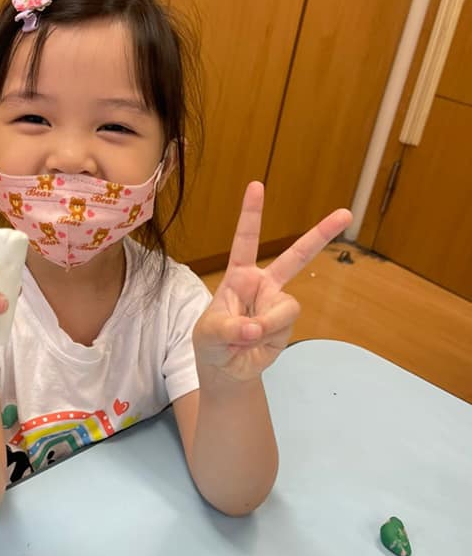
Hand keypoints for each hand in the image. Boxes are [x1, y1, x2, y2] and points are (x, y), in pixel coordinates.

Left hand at [193, 181, 352, 384]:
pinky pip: (284, 327)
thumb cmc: (212, 343)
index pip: (245, 240)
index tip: (257, 185)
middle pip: (297, 257)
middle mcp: (264, 285)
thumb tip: (255, 328)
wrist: (226, 370)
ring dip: (267, 324)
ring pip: (287, 307)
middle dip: (321, 235)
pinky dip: (268, 338)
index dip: (251, 214)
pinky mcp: (286, 325)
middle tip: (347, 214)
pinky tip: (255, 344)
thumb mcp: (209, 334)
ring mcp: (278, 304)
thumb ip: (229, 328)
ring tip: (247, 337)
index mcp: (239, 276)